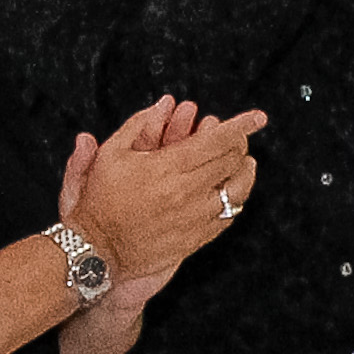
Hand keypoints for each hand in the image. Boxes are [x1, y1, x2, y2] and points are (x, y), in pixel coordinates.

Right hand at [69, 96, 267, 281]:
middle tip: (239, 138)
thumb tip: (163, 103)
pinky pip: (227, 216)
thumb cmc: (99, 201)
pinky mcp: (195, 238)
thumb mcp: (111, 155)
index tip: (258, 117)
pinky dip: (234, 199)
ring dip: (244, 172)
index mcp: (168, 167)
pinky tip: (230, 190)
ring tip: (244, 162)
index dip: (242, 125)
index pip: (218, 140)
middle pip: (231, 161)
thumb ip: (138, 125)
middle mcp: (186, 191)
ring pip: (237, 190)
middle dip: (239, 145)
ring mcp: (194, 217)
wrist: (95, 251)